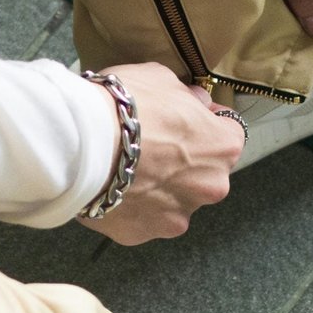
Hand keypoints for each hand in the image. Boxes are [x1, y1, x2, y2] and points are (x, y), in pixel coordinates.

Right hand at [78, 63, 244, 245]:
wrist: (83, 142)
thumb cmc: (126, 107)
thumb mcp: (162, 79)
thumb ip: (186, 97)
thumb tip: (195, 103)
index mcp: (222, 147)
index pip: (230, 135)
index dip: (207, 125)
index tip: (188, 119)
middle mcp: (209, 187)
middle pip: (202, 175)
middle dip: (182, 163)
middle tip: (149, 147)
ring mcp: (177, 215)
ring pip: (171, 201)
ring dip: (156, 189)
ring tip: (122, 171)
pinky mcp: (143, 233)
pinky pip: (140, 219)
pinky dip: (129, 207)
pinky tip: (108, 188)